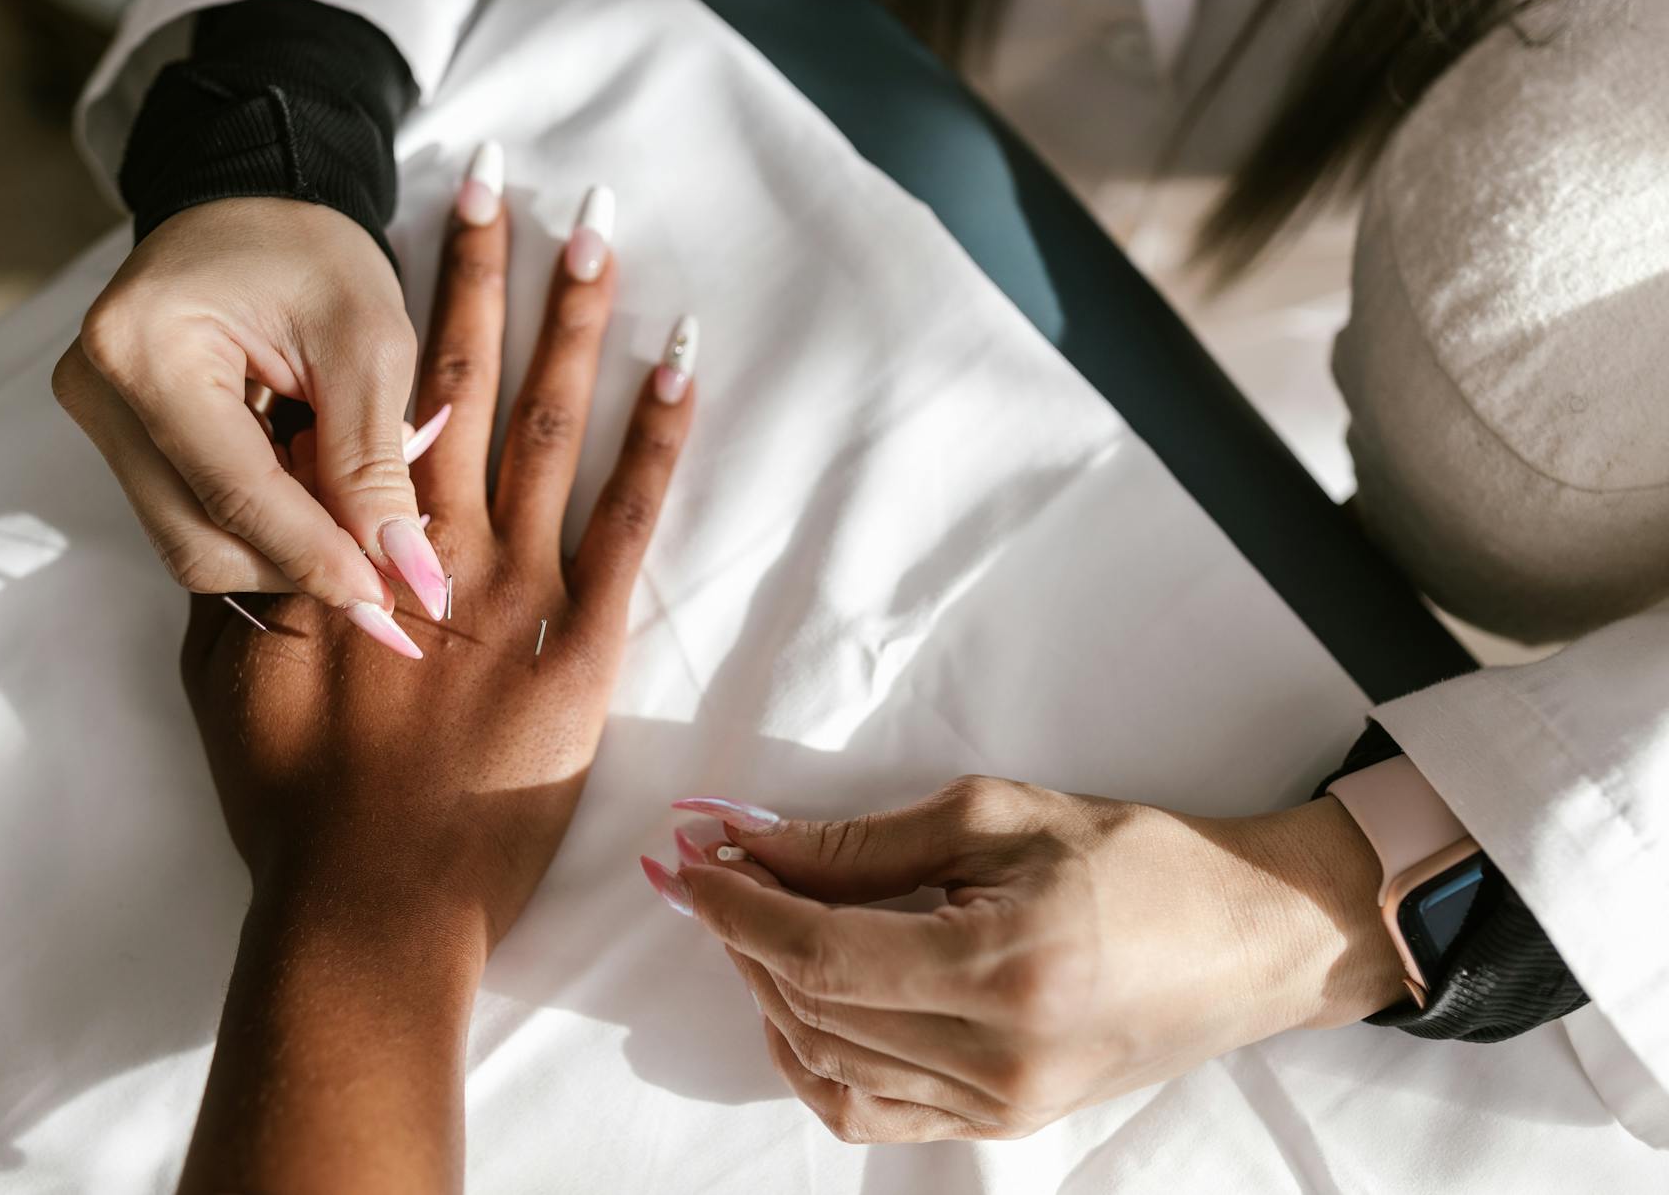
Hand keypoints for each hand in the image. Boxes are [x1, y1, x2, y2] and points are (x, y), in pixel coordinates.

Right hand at [53, 197, 444, 634]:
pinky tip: (309, 481)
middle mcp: (97, 390)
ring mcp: (97, 419)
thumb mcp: (368, 343)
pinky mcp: (116, 438)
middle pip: (200, 540)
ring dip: (283, 544)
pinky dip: (262, 521)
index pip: (236, 495)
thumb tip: (404, 573)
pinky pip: (190, 517)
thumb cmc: (313, 253)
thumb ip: (375, 463)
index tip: (390, 601)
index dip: (317, 558)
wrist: (254, 205)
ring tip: (347, 491)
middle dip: (300, 559)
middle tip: (385, 551)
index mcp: (145, 347)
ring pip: (192, 543)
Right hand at [173, 170, 693, 1194]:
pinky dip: (660, 433)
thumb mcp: (225, 680)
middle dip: (484, 272)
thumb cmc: (289, 804)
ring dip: (574, 323)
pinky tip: (681, 361)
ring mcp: (520, 583)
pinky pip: (632, 516)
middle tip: (505, 176)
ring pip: (552, 423)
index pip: (371, 389)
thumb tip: (236, 523)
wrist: (367, 902)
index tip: (409, 218)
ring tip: (596, 233)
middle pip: (465, 377)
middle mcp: (437, 538)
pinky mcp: (586, 640)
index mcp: (350, 537)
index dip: (390, 303)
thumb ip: (240, 587)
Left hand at [648, 777, 1406, 1142]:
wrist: (1251, 941)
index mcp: (1005, 969)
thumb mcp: (998, 816)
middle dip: (743, 933)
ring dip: (768, 986)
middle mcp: (998, 1059)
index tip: (689, 856)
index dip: (739, 906)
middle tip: (711, 867)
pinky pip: (869, 1109)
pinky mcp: (1002, 1123)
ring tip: (752, 916)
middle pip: (815, 1006)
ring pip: (829, 1062)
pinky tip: (793, 1000)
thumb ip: (860, 842)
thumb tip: (744, 838)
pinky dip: (811, 1056)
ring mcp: (1000, 1105)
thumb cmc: (1138, 858)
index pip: (822, 952)